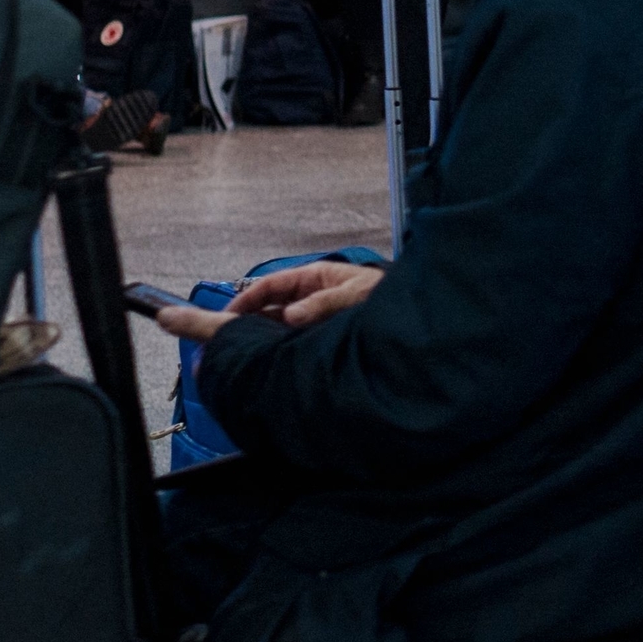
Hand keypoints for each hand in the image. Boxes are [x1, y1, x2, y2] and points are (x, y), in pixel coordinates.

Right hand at [153, 261, 385, 340]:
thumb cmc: (387, 297)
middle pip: (271, 307)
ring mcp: (318, 316)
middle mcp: (313, 296)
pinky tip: (273, 363)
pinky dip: (283, 348)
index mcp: (316, 279)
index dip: (246, 300)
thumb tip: (291, 316)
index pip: (271, 286)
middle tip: (227, 343)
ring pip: (282, 325)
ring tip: (244, 355)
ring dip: (265, 337)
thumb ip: (325, 304)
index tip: (226, 319)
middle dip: (249, 322)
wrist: (416, 319)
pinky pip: (297, 340)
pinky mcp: (324, 336)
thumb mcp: (357, 295)